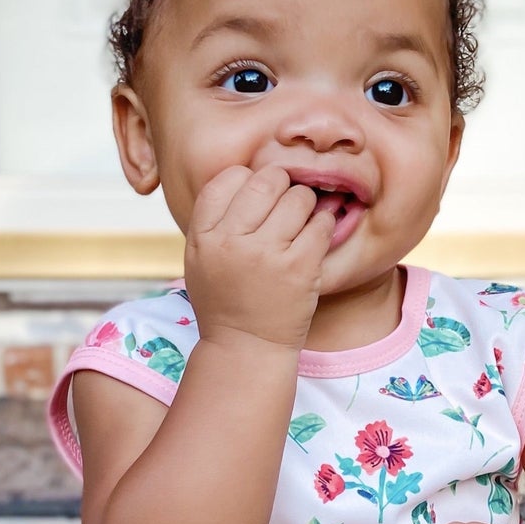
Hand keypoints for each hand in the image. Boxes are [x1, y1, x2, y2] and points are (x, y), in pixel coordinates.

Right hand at [182, 164, 335, 354]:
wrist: (246, 349)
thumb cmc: (225, 302)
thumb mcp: (200, 259)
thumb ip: (214, 219)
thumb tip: (246, 174)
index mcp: (204, 236)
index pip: (229, 178)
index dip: (248, 180)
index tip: (257, 198)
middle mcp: (232, 241)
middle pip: (266, 180)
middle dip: (281, 186)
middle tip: (285, 205)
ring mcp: (267, 255)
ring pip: (299, 197)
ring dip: (305, 204)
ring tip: (300, 223)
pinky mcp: (300, 268)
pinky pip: (321, 223)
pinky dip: (324, 223)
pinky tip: (316, 235)